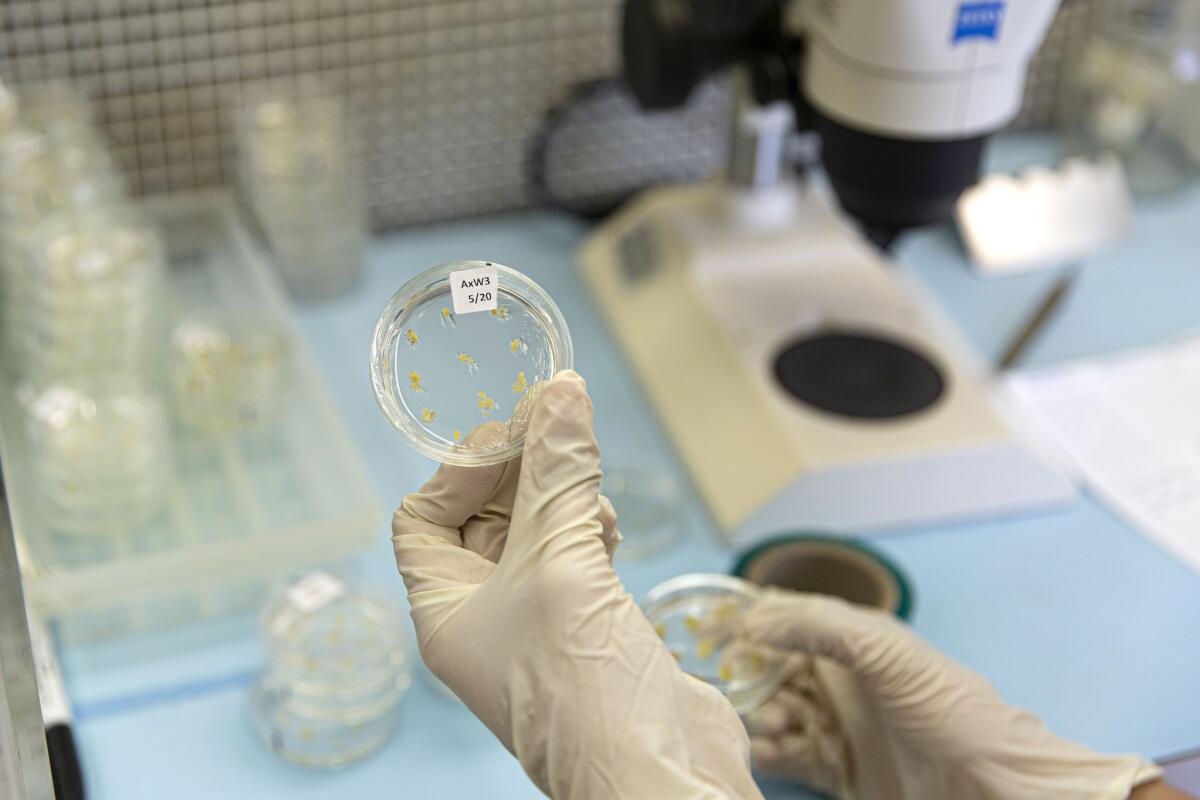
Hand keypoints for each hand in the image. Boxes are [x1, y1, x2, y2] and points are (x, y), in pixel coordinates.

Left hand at [392, 371, 761, 798]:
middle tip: (559, 433)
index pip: (420, 518)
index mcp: (444, 611)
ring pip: (534, 535)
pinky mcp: (586, 627)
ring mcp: (536, 624)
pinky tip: (610, 525)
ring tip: (590, 491)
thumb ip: (559, 471)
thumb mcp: (561, 561)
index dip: (459, 470)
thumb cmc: (586, 688)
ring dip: (561, 499)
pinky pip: (574, 559)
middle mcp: (482, 617)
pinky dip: (590, 530)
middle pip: (482, 518)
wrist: (659, 771)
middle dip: (520, 474)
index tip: (512, 435)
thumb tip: (561, 391)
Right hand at [741, 590, 1161, 799]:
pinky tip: (770, 751)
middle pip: (771, 668)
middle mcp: (842, 680)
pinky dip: (770, 752)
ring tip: (775, 725)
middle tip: (731, 685)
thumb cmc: (952, 710)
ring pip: (774, 712)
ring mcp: (838, 725)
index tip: (704, 626)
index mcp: (854, 640)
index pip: (786, 617)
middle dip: (747, 674)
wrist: (992, 789)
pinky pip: (786, 756)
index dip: (744, 617)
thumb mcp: (887, 651)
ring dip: (761, 715)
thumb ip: (819, 625)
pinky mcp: (837, 769)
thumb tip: (755, 620)